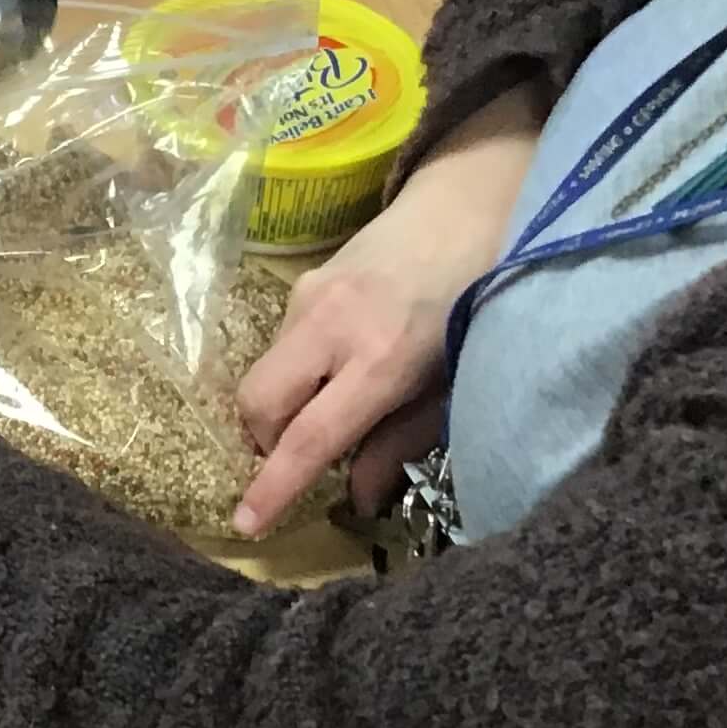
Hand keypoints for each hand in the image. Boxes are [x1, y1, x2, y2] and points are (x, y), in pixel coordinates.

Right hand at [229, 84, 545, 533]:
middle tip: (294, 461)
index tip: (247, 522)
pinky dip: (296, 373)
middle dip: (262, 443)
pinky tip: (338, 367)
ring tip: (330, 409)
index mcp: (380, 360)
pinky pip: (282, 346)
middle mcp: (331, 326)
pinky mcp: (304, 283)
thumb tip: (358, 496)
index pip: (312, 437)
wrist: (468, 205)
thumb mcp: (454, 386)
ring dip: (283, 406)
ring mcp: (309, 298)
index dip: (276, 485)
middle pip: (259, 404)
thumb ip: (401, 443)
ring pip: (266, 374)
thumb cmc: (479, 302)